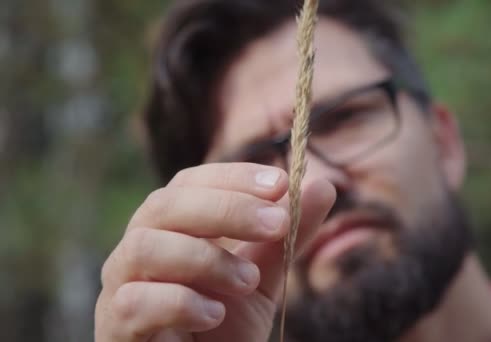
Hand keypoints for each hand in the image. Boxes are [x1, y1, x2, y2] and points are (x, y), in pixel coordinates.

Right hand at [94, 163, 335, 341]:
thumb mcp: (264, 278)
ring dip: (205, 258)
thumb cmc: (224, 326)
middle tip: (277, 224)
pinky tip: (213, 314)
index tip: (281, 183)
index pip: (190, 183)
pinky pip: (133, 302)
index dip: (233, 177)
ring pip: (144, 247)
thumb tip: (324, 185)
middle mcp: (140, 247)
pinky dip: (179, 303)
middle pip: (165, 205)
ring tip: (248, 282)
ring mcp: (121, 286)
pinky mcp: (115, 327)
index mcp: (172, 228)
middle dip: (226, 208)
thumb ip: (287, 238)